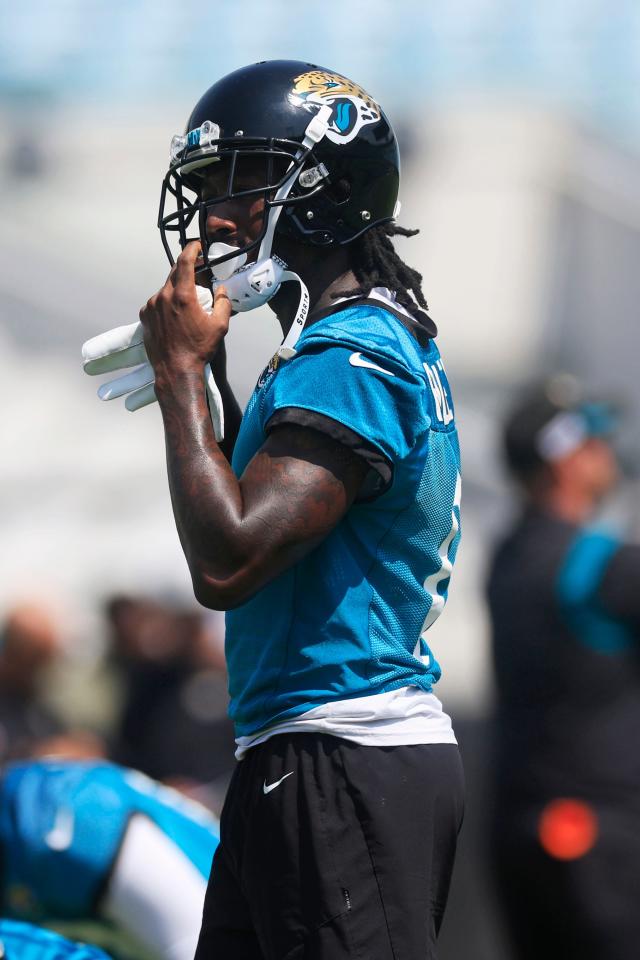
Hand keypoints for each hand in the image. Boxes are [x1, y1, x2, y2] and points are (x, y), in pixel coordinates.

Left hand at [139, 241, 231, 371]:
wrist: (175, 371)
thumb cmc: (198, 350)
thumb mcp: (220, 326)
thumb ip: (223, 303)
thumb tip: (222, 291)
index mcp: (182, 295)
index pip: (184, 261)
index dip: (191, 249)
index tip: (196, 245)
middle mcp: (163, 297)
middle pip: (174, 274)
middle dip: (186, 272)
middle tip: (197, 276)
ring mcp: (151, 306)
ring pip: (165, 289)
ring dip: (176, 291)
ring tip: (186, 307)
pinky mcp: (145, 317)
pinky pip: (156, 303)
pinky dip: (166, 304)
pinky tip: (174, 318)